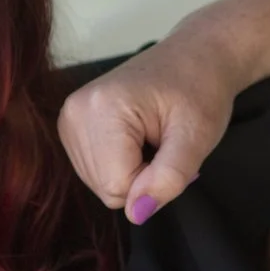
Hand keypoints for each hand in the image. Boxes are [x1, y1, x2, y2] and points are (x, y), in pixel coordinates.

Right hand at [58, 29, 242, 222]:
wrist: (194, 56)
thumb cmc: (200, 90)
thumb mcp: (197, 137)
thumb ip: (168, 178)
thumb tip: (136, 214)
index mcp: (103, 109)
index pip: (118, 186)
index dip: (153, 180)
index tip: (171, 148)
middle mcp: (75, 112)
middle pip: (105, 187)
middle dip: (141, 177)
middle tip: (164, 142)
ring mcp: (69, 118)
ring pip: (98, 183)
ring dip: (131, 171)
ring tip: (151, 136)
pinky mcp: (70, 124)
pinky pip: (94, 171)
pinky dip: (120, 164)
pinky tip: (136, 137)